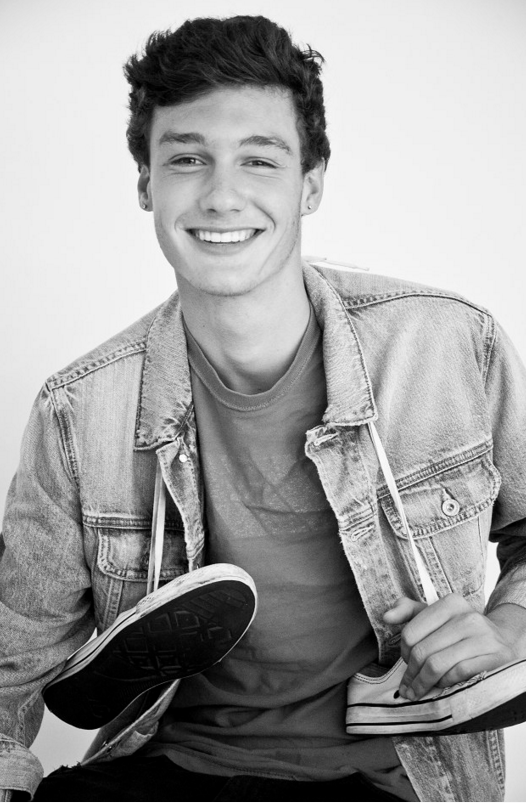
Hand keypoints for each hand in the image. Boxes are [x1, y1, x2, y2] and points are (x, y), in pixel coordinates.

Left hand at [383, 594, 525, 700]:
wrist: (501, 641)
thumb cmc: (460, 631)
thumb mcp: (435, 616)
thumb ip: (408, 612)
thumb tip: (386, 617)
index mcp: (450, 603)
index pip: (411, 633)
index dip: (404, 653)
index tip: (405, 664)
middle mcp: (468, 616)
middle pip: (423, 652)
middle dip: (411, 674)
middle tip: (407, 687)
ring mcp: (483, 636)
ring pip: (438, 664)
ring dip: (424, 684)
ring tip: (418, 692)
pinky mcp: (495, 657)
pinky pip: (459, 674)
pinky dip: (445, 683)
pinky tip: (441, 686)